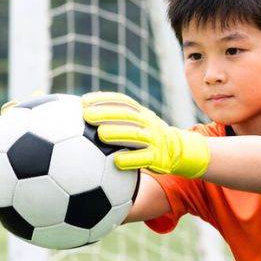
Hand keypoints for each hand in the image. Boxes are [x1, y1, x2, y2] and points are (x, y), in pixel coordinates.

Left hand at [81, 92, 209, 177]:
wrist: (176, 150)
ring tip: (100, 134)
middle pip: (127, 116)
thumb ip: (116, 115)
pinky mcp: (157, 158)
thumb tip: (83, 110)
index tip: (84, 101)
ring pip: (135, 136)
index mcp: (141, 112)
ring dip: (117, 134)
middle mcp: (148, 123)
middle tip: (86, 115)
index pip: (122, 101)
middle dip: (106, 114)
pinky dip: (130, 159)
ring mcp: (153, 140)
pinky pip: (144, 159)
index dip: (103, 99)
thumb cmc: (146, 134)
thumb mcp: (137, 121)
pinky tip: (116, 161)